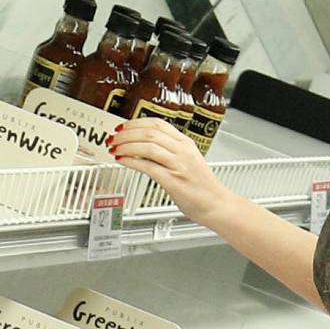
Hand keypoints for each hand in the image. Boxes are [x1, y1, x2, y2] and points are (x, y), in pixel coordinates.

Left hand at [107, 115, 226, 224]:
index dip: (136, 123)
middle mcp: (182, 151)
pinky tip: (122, 161)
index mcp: (185, 143)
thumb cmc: (201, 188)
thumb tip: (145, 148)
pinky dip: (132, 161)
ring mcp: (178, 165)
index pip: (157, 123)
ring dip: (126, 145)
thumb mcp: (187, 162)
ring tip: (115, 149)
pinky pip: (148, 166)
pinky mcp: (173, 181)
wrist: (216, 205)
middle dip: (127, 133)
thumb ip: (169, 153)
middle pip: (149, 132)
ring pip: (147, 146)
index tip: (123, 127)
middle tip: (113, 138)